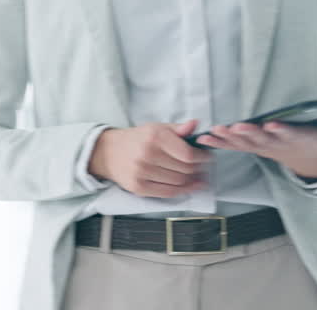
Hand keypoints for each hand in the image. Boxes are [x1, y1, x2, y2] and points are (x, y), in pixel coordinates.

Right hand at [88, 119, 211, 197]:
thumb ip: (178, 129)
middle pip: (185, 169)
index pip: (188, 154)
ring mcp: (142, 172)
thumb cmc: (138, 139)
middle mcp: (148, 154)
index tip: (207, 157)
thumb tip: (196, 124)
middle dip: (198, 168)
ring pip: (178, 181)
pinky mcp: (139, 187)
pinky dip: (183, 190)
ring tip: (196, 175)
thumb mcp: (157, 128)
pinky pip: (168, 192)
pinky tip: (191, 186)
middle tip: (202, 166)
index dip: (202, 157)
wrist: (109, 152)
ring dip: (191, 180)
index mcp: (155, 136)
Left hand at [195, 113, 316, 179]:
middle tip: (235, 128)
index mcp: (299, 138)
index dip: (281, 131)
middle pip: (263, 140)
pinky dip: (220, 141)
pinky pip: (234, 145)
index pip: (290, 135)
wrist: (309, 162)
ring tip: (215, 131)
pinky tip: (205, 136)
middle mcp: (280, 144)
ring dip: (229, 138)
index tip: (272, 126)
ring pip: (245, 143)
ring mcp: (265, 147)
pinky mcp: (254, 147)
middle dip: (249, 134)